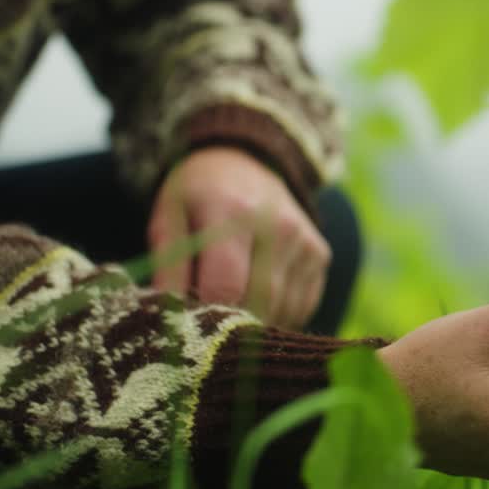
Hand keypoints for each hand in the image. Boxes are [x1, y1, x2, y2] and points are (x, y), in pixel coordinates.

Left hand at [148, 146, 329, 328]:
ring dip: (257, 323)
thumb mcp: (168, 219)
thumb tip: (173, 321)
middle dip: (232, 324)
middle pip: (260, 304)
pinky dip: (279, 316)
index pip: (226, 286)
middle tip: (210, 320)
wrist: (245, 164)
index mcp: (231, 210)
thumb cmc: (198, 197)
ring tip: (233, 304)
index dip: (206, 312)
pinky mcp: (320, 255)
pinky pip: (302, 308)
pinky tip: (259, 297)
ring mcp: (305, 241)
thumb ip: (168, 270)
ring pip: (283, 312)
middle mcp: (278, 225)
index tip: (191, 317)